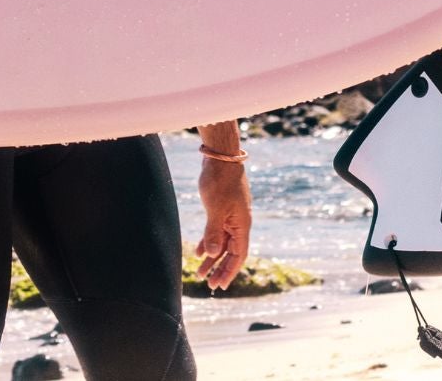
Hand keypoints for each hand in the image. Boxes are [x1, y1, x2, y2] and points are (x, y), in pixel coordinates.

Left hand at [194, 152, 252, 291]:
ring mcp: (230, 216)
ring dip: (212, 258)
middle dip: (220, 269)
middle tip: (209, 284)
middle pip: (231, 252)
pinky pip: (216, 231)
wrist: (220, 156)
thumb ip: (214, 232)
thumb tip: (214, 254)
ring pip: (222, 243)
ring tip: (200, 272)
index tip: (220, 285)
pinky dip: (209, 242)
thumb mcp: (215, 209)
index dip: (230, 271)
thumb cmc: (220, 181)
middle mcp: (238, 223)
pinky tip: (199, 251)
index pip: (239, 255)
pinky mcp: (221, 209)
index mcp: (241, 224)